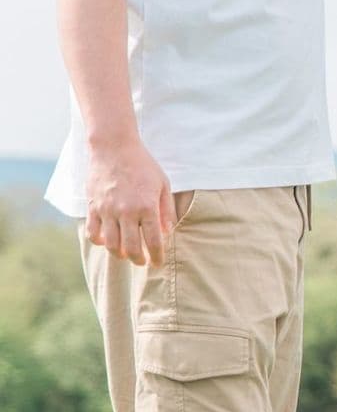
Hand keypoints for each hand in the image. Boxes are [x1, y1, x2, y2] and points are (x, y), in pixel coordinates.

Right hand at [85, 139, 173, 265]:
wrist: (114, 147)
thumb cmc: (143, 165)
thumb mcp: (163, 184)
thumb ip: (166, 209)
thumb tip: (167, 232)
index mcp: (147, 206)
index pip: (153, 241)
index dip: (156, 256)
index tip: (158, 264)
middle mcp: (126, 211)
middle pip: (131, 248)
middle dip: (138, 260)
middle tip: (142, 262)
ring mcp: (107, 210)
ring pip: (110, 244)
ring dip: (119, 254)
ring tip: (126, 254)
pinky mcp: (93, 206)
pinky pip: (93, 232)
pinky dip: (100, 241)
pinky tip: (107, 241)